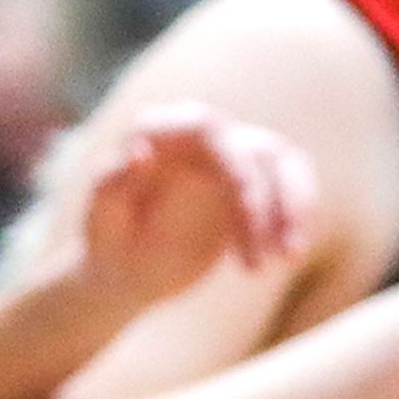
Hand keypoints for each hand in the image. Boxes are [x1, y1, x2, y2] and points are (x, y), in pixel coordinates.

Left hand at [72, 101, 320, 310]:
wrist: (128, 270)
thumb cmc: (109, 240)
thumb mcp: (101, 217)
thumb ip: (112, 181)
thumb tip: (139, 151)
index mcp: (161, 132)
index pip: (206, 128)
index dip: (233, 162)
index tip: (245, 209)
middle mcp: (203, 136)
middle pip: (255, 150)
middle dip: (267, 204)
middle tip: (259, 262)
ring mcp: (233, 156)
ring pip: (284, 166)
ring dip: (295, 210)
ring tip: (288, 259)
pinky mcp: (255, 183)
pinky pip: (291, 189)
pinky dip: (297, 219)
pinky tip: (288, 256)